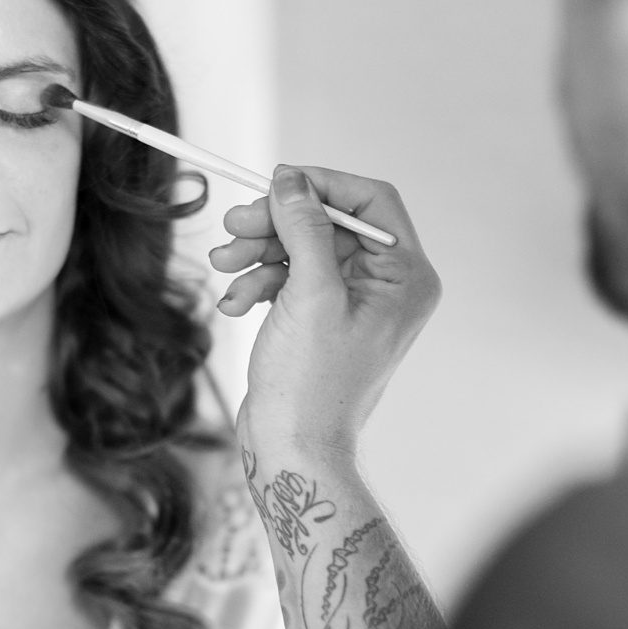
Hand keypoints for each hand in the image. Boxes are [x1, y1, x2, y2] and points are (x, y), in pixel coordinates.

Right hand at [208, 165, 440, 461]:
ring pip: (301, 249)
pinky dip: (258, 282)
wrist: (293, 447)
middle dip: (275, 225)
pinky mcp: (321, 318)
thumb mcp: (309, 295)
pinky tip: (235, 302)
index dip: (320, 186)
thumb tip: (292, 181)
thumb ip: (304, 230)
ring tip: (223, 266)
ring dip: (257, 254)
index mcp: (404, 277)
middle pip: (327, 223)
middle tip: (232, 227)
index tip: (272, 183)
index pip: (369, 202)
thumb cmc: (311, 384)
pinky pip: (289, 279)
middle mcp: (386, 286)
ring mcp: (352, 303)